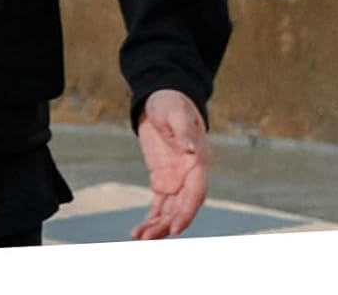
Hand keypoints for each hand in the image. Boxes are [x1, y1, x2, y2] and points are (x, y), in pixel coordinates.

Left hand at [129, 89, 209, 238]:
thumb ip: (184, 131)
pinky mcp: (163, 180)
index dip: (187, 212)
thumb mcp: (176, 113)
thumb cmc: (172, 103)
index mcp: (198, 161)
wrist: (160, 98)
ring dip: (157, 226)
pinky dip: (151, 218)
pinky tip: (140, 231)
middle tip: (149, 238)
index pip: (196, 193)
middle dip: (167, 224)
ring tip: (139, 238)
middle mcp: (190, 176)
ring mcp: (177, 180)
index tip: (175, 228)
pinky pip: (159, 205)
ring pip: (169, 210)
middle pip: (182, 207)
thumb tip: (191, 149)